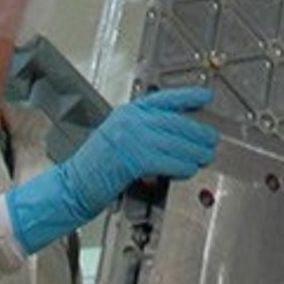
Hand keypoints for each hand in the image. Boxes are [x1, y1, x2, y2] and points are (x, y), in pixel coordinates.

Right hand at [7, 86, 216, 251]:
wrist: (71, 187)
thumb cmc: (94, 169)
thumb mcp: (118, 139)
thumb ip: (143, 134)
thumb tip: (175, 139)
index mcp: (127, 113)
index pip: (164, 98)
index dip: (188, 95)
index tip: (206, 96)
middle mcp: (130, 120)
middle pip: (175, 121)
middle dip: (198, 131)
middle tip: (212, 139)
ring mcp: (131, 138)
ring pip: (174, 141)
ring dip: (194, 150)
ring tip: (206, 156)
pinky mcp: (132, 158)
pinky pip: (167, 160)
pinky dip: (182, 165)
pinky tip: (189, 169)